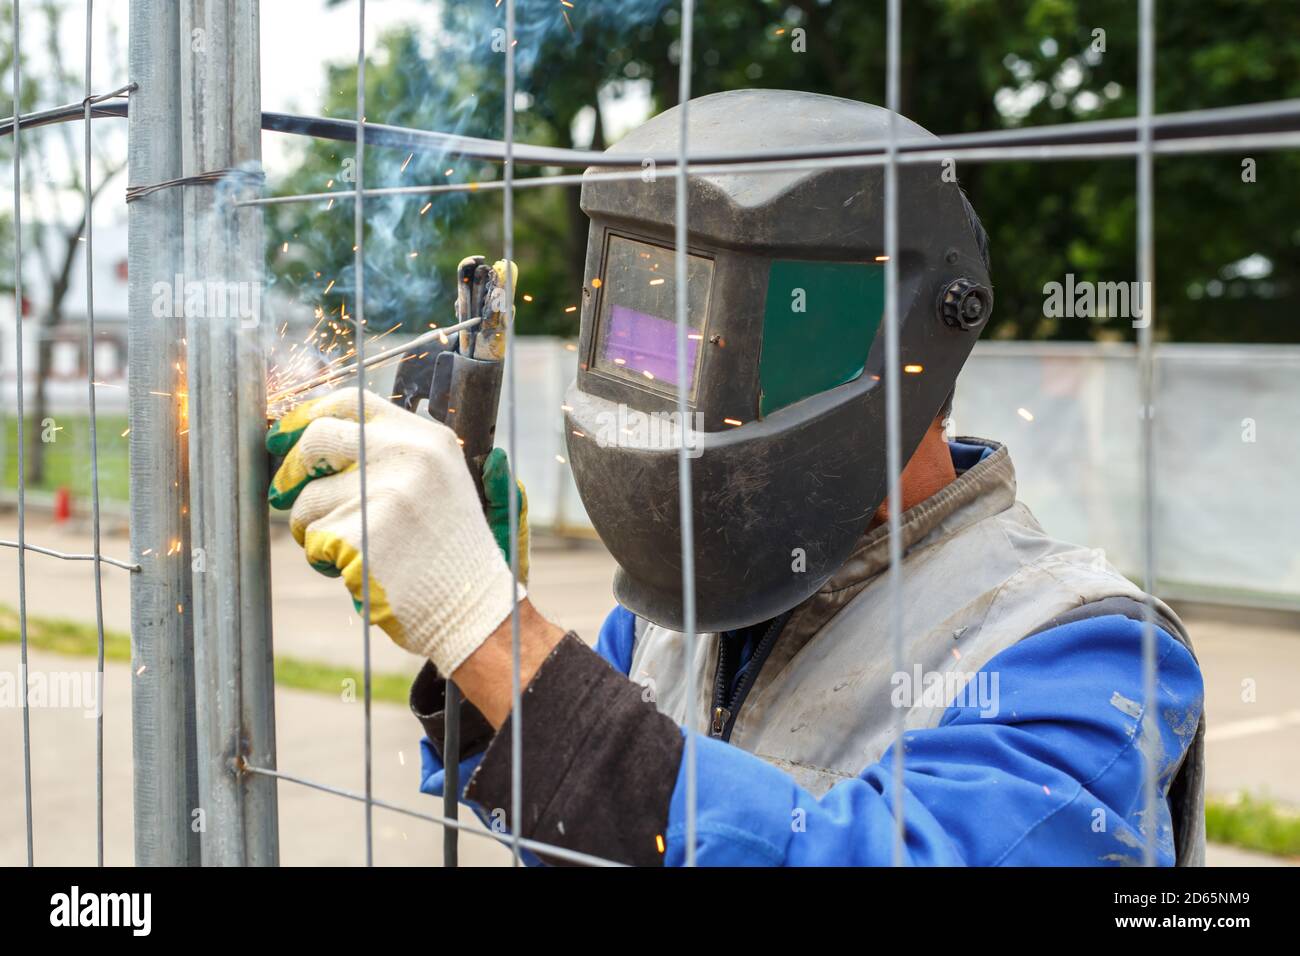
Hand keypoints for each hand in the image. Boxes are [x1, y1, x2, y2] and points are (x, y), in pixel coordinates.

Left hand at [267, 388, 522, 674]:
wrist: (473, 609)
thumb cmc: (450, 552)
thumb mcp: (441, 482)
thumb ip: (391, 452)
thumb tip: (314, 432)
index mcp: (428, 439)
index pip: (352, 401)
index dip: (308, 415)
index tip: (286, 435)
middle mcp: (408, 456)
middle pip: (317, 438)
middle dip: (292, 470)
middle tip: (283, 493)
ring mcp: (384, 495)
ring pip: (307, 499)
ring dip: (312, 527)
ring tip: (354, 548)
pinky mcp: (361, 535)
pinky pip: (313, 539)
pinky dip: (324, 559)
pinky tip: (360, 569)